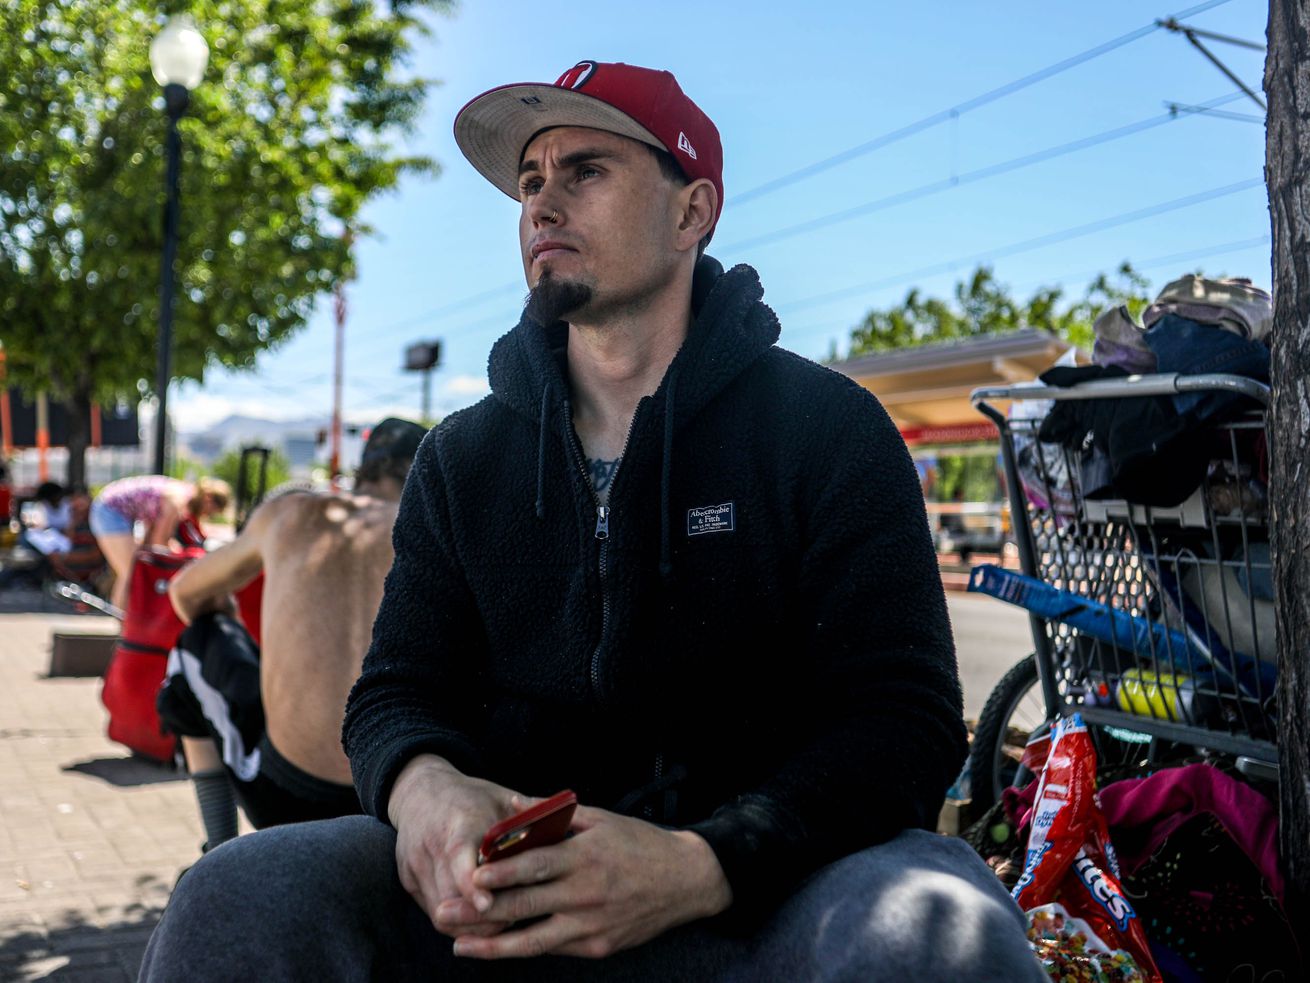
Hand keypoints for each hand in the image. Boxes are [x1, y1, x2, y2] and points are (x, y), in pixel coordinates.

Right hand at [387, 755, 527, 938]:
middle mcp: (430, 845)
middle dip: (482, 914)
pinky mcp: (408, 881)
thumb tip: (566, 830)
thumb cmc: (471, 797)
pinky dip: (459, 922)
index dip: (472, 884)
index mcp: (457, 820)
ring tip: (502, 920)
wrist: (419, 792)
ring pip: (442, 912)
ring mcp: (415, 866)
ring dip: (472, 923)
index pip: (458, 856)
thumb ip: (528, 817)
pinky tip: (481, 920)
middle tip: (514, 917)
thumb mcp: (500, 798)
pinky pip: (433, 913)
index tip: (489, 903)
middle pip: (450, 894)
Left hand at [438, 805, 732, 959]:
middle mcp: (587, 894)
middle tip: (444, 914)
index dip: (502, 873)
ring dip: (493, 946)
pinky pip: (554, 948)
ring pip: (534, 941)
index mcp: (586, 856)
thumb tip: (510, 805)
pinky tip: (499, 949)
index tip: (471, 876)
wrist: (686, 881)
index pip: (537, 866)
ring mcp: (592, 925)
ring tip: (459, 946)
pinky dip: (524, 948)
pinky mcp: (598, 947)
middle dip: (481, 913)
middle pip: (526, 907)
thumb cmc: (639, 843)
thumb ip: (553, 816)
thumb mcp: (600, 819)